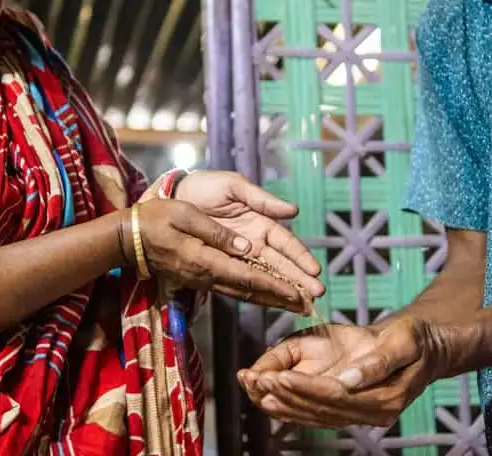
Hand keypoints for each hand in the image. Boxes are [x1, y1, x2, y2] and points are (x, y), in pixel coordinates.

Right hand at [123, 198, 308, 312]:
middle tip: (307, 305)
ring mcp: (201, 279)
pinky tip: (265, 293)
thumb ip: (217, 233)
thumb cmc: (156, 218)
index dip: (274, 285)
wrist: (128, 237)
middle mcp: (206, 275)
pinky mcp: (198, 277)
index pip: (247, 276)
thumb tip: (246, 247)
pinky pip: (231, 287)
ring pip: (241, 292)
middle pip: (249, 290)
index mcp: (205, 260)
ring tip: (294, 303)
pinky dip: (252, 292)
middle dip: (279, 298)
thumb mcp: (186, 215)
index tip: (297, 293)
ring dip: (269, 298)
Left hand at [175, 171, 323, 299]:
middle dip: (299, 279)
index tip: (315, 270)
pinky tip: (274, 303)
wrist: (174, 196)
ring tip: (302, 305)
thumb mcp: (235, 187)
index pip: (285, 243)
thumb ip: (262, 200)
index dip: (300, 256)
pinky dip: (258, 293)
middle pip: (281, 264)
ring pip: (266, 276)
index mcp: (260, 222)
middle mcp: (253, 242)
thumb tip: (293, 211)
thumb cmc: (206, 187)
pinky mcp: (222, 265)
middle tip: (317, 294)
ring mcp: (239, 256)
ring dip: (284, 290)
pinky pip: (242, 281)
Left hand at [238, 318, 440, 428]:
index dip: (305, 388)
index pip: (336, 396)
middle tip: (254, 380)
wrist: (424, 347)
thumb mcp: (402, 340)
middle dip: (285, 395)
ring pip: (315, 415)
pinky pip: (317, 413)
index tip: (276, 376)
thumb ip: (378, 361)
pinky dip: (291, 406)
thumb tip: (350, 380)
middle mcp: (372, 414)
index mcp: (385, 398)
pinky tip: (268, 397)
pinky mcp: (351, 411)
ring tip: (253, 387)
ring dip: (282, 403)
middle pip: (320, 409)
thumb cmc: (412, 338)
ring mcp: (362, 416)